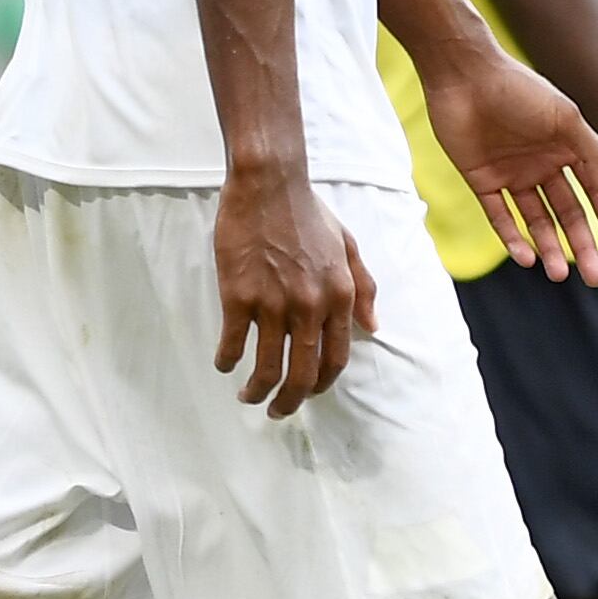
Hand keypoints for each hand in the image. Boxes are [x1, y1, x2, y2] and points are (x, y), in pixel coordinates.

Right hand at [214, 166, 373, 418]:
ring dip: (256, 390)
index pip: (337, 358)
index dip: (323, 384)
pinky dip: (227, 361)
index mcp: (339, 296)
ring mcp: (273, 303)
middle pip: (303, 374)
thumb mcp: (349, 247)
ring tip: (248, 396)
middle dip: (289, 401)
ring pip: (267, 367)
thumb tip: (373, 327)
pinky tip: (224, 364)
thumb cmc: (309, 214)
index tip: (309, 393)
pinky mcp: (239, 295)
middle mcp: (310, 306)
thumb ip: (364, 289)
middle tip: (277, 411)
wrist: (269, 187)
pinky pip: (233, 343)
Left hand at [421, 50, 597, 280]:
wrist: (465, 74)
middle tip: (594, 279)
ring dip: (548, 248)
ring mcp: (512, 175)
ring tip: (559, 274)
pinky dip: (512, 237)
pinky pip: (499, 216)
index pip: (594, 195)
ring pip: (536, 222)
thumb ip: (590, 153)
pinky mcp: (482, 180)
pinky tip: (526, 257)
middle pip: (567, 215)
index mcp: (568, 150)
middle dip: (582, 246)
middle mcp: (543, 166)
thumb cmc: (520, 89)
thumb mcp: (565, 118)